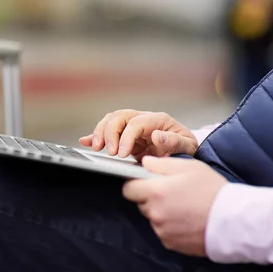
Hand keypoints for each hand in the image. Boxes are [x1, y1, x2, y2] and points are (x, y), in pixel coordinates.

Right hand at [79, 109, 197, 160]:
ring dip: (101, 132)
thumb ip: (174, 141)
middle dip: (110, 133)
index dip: (126, 137)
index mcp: (157, 120)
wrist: (186, 150)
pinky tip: (85, 141)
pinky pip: (107, 130)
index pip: (136, 123)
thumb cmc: (186, 147)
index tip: (121, 154)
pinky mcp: (125, 136)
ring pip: (111, 120)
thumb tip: (157, 136)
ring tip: (96, 148)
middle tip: (109, 152)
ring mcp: (133, 126)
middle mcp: (143, 119)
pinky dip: (94, 135)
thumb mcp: (187, 145)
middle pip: (119, 117)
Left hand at [123, 157, 227, 256]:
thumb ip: (161, 164)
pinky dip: (170, 226)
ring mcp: (162, 230)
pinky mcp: (170, 243)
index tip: (146, 183)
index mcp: (156, 192)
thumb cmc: (212, 190)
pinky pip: (163, 231)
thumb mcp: (189, 167)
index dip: (136, 184)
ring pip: (152, 218)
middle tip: (172, 193)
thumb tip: (145, 163)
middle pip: (141, 203)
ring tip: (183, 206)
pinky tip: (187, 219)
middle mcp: (155, 213)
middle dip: (151, 197)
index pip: (128, 189)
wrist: (232, 220)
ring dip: (161, 212)